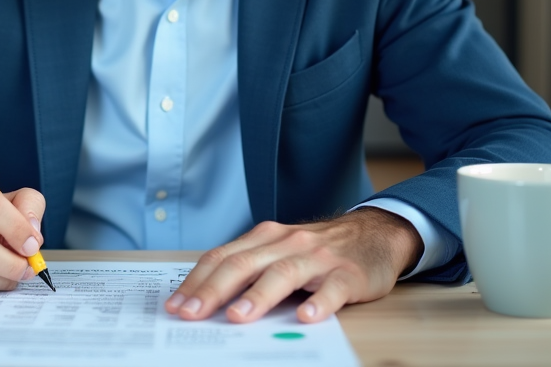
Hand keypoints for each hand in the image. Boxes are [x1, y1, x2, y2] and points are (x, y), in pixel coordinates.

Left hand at [165, 207, 421, 323]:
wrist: (375, 234)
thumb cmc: (319, 249)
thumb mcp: (280, 251)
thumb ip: (250, 269)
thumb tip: (208, 300)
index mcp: (265, 238)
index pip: (222, 258)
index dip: (196, 281)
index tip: (175, 305)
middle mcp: (287, 243)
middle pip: (244, 265)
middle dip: (213, 290)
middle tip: (192, 314)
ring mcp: (318, 257)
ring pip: (283, 273)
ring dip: (258, 296)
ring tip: (238, 316)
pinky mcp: (348, 273)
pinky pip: (332, 288)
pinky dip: (319, 302)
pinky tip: (307, 316)